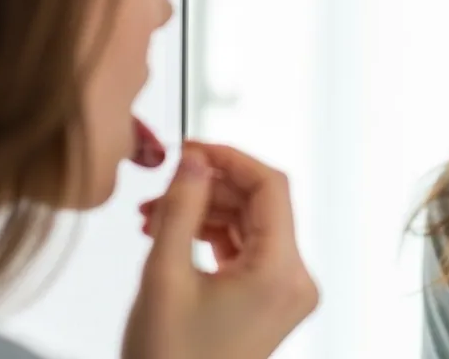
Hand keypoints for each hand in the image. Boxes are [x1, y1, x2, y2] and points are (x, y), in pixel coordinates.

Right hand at [122, 141, 319, 358]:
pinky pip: (244, 250)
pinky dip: (209, 235)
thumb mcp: (164, 275)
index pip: (270, 187)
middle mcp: (295, 280)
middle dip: (208, 188)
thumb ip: (181, 207)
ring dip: (203, 211)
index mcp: (282, 272)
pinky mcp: (268, 301)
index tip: (191, 147)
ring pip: (248, 225)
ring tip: (153, 217)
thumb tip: (194, 158)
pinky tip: (171, 233)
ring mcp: (284, 293)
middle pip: (259, 204)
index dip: (229, 157)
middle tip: (160, 188)